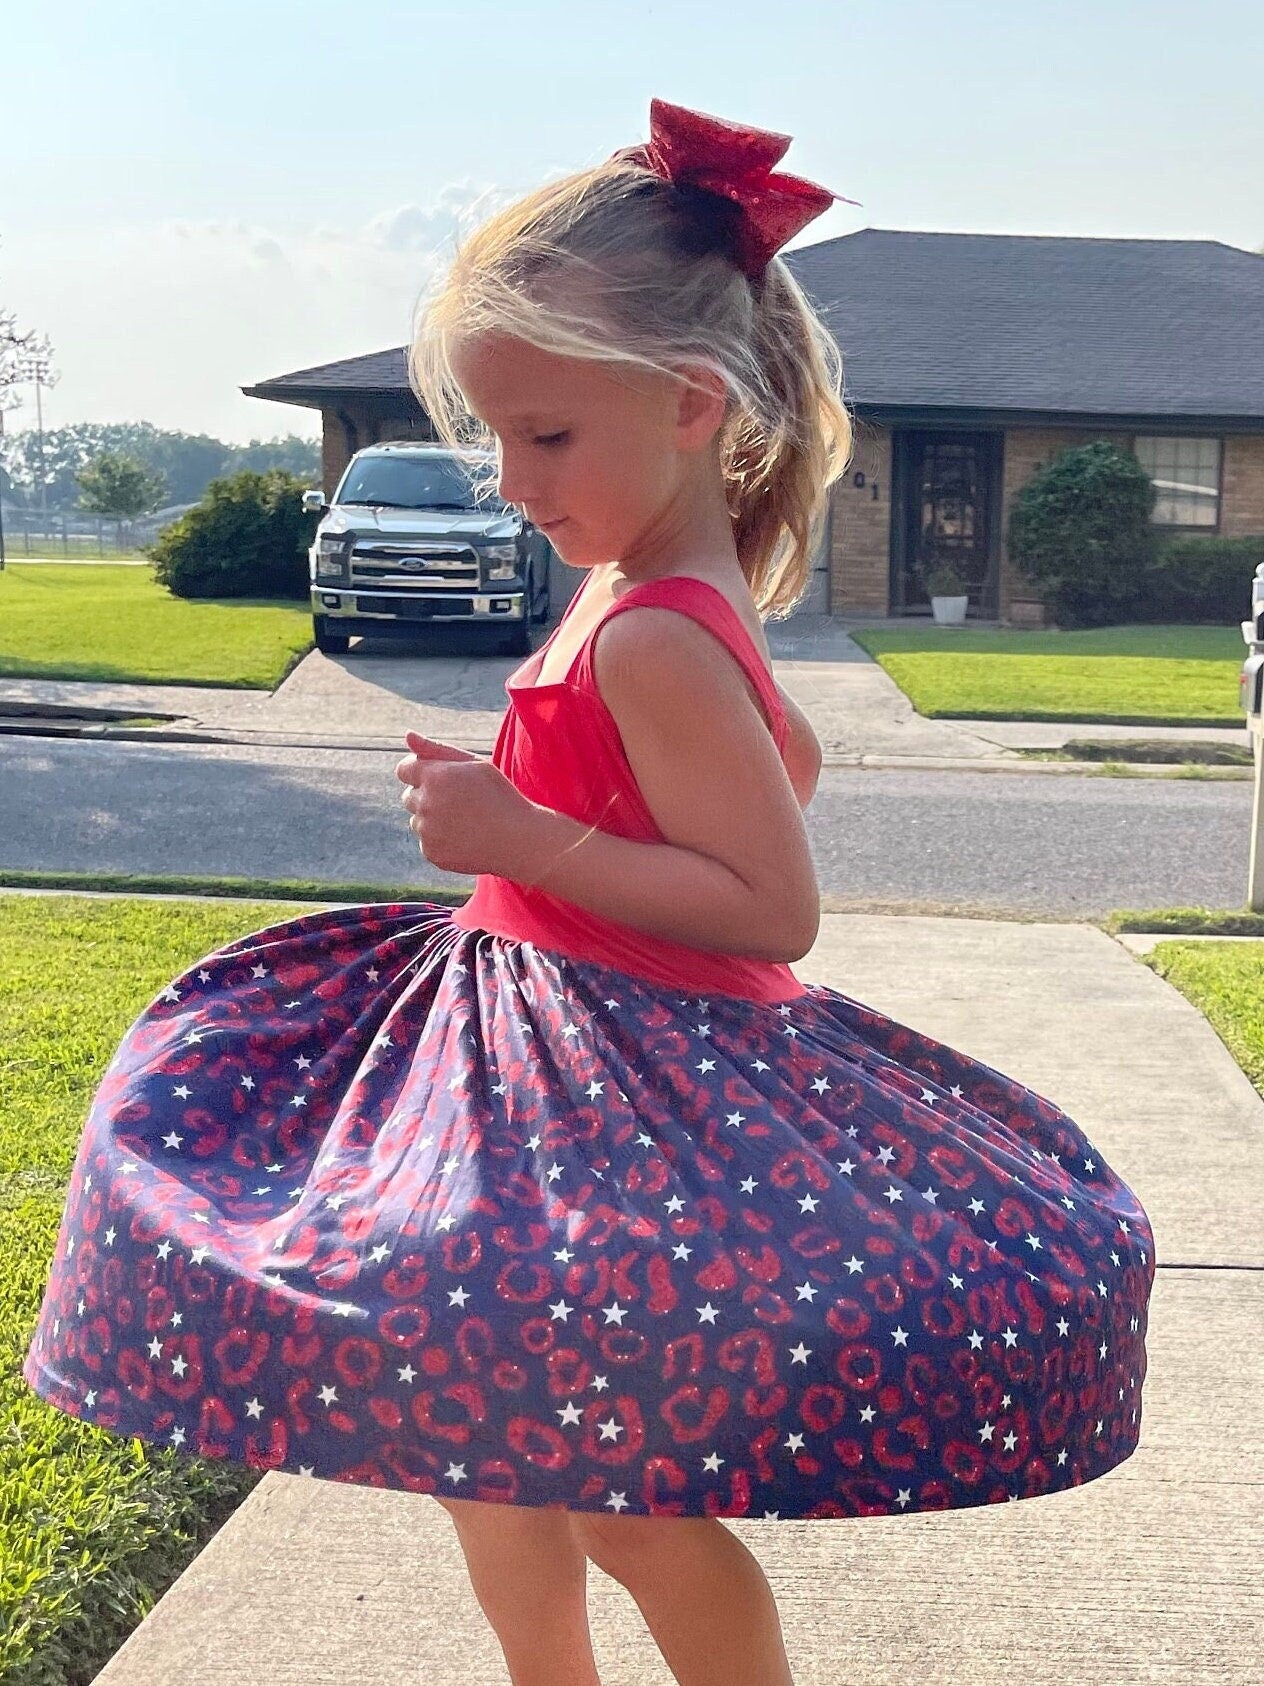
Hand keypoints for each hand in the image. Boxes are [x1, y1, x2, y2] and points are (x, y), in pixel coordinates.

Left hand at [395, 730, 540, 876]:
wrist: (519, 840)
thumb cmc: (500, 796)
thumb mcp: (474, 765)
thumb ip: (437, 749)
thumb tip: (408, 735)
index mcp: (436, 776)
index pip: (404, 770)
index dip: (419, 773)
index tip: (438, 779)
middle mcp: (426, 804)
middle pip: (408, 797)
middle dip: (426, 797)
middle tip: (459, 802)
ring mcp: (428, 831)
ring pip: (417, 821)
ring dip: (432, 820)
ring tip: (465, 822)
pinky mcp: (432, 853)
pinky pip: (427, 843)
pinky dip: (440, 841)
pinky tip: (466, 839)